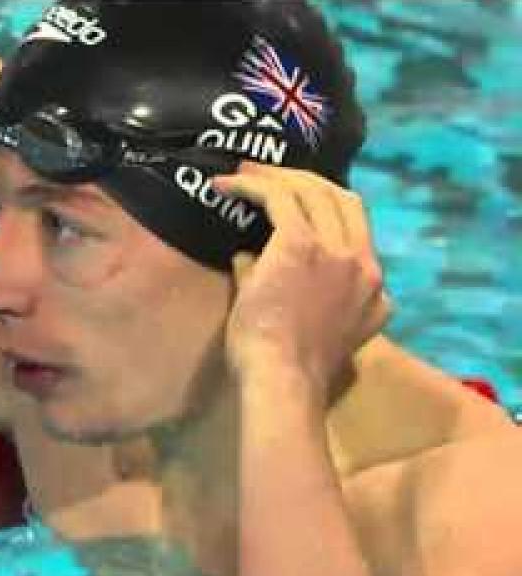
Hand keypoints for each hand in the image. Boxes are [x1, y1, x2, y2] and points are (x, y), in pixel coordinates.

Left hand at [212, 163, 391, 392]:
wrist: (284, 379)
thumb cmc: (287, 367)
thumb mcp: (316, 331)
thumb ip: (296, 292)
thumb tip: (250, 258)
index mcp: (373, 285)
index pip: (355, 223)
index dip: (324, 201)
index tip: (292, 196)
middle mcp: (363, 262)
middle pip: (339, 197)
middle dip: (301, 179)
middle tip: (264, 174)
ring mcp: (336, 251)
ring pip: (311, 191)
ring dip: (274, 176)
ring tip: (243, 172)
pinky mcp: (300, 245)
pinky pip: (278, 198)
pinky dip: (252, 186)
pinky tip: (226, 185)